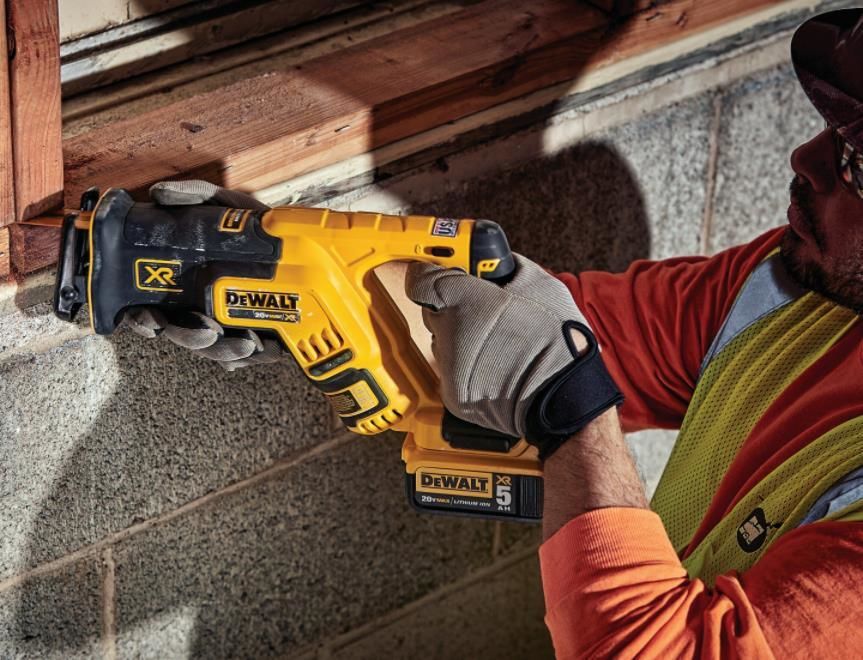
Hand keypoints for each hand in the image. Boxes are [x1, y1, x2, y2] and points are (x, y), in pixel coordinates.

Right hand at [121, 180, 287, 370]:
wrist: (303, 240)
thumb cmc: (254, 227)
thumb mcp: (228, 205)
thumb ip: (197, 196)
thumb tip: (159, 192)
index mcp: (183, 282)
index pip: (149, 309)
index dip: (144, 320)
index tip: (152, 321)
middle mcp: (200, 307)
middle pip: (182, 335)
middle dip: (192, 339)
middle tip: (210, 333)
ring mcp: (228, 323)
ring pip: (215, 351)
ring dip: (226, 352)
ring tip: (247, 343)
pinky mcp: (257, 334)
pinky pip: (251, 356)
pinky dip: (257, 355)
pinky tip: (268, 348)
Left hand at [405, 254, 622, 457]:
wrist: (564, 396)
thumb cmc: (556, 340)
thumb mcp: (540, 284)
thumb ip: (506, 267)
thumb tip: (494, 262)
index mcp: (464, 301)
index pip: (421, 279)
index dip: (431, 272)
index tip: (442, 271)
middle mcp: (448, 334)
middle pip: (432, 310)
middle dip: (451, 305)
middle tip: (482, 307)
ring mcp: (448, 367)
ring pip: (442, 342)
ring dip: (460, 337)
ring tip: (496, 340)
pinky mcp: (452, 394)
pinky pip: (452, 370)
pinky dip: (468, 366)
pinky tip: (495, 364)